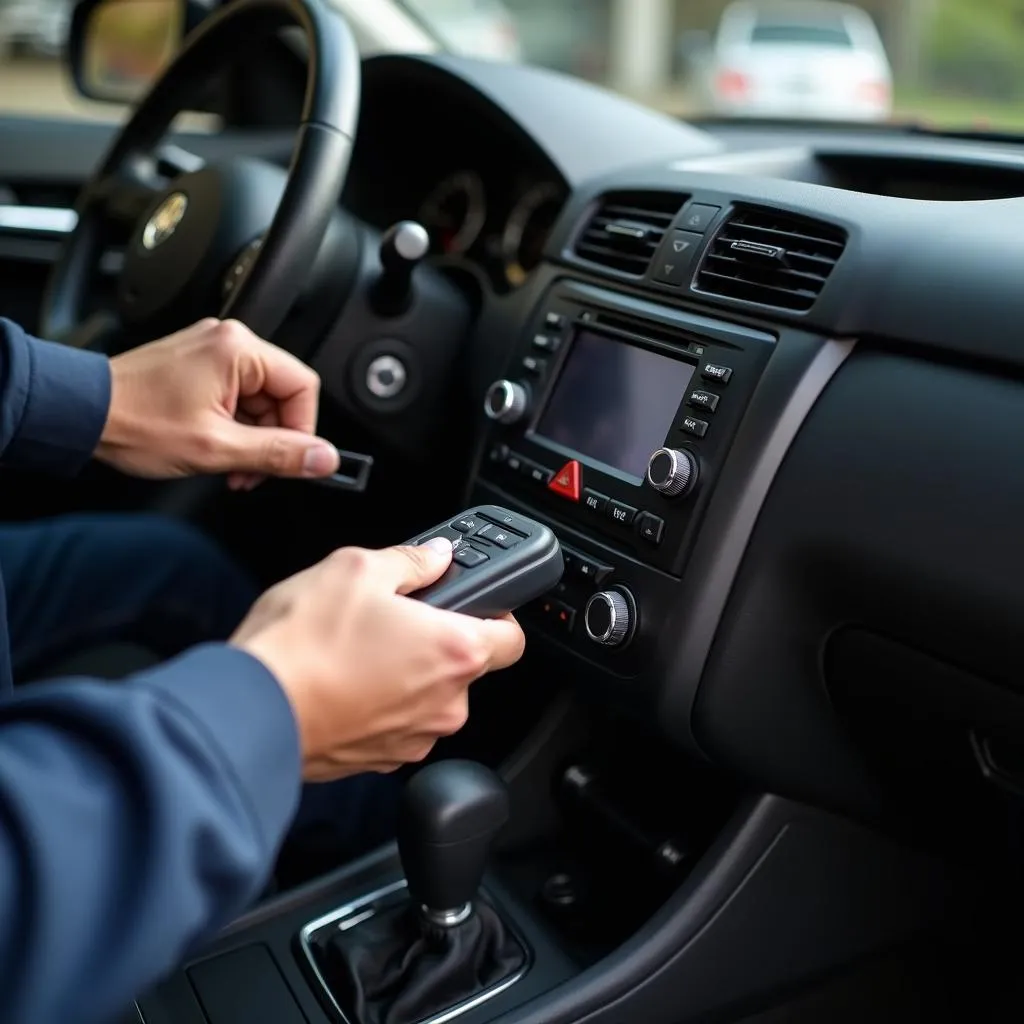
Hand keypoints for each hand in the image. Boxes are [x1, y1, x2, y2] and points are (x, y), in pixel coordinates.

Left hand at [94, 318, 339, 488]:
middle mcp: (228, 342)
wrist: (79, 415)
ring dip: (252, 439)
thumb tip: (324, 459)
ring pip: (260, 401)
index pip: (304, 387)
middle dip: (273, 440)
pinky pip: (236, 397)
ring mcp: (211, 353)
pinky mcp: (198, 366)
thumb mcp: (217, 448)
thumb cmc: (133, 421)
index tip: (294, 461)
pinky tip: (215, 448)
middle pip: (283, 396)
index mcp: (239, 349)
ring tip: (227, 465)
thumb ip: (278, 453)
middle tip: (253, 471)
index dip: (304, 430)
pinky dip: (233, 427)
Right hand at [231, 537, 525, 780]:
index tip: (473, 602)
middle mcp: (445, 703)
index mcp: (455, 651)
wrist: (251, 710)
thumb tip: (435, 557)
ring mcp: (414, 738)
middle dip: (437, 640)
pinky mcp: (381, 759)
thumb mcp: (356, 569)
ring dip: (406, 672)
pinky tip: (344, 679)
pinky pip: (396, 722)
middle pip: (466, 666)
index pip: (512, 637)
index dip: (497, 614)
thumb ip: (410, 560)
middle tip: (395, 616)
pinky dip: (380, 702)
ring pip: (428, 695)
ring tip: (357, 648)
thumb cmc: (303, 643)